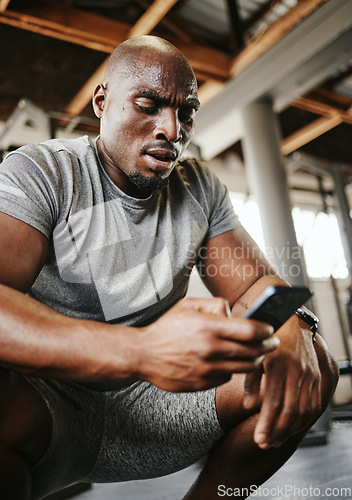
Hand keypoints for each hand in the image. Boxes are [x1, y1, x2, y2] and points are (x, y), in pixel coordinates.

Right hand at [137, 297, 277, 391]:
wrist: (143, 355)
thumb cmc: (166, 328)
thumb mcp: (188, 305)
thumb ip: (215, 305)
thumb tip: (235, 313)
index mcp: (208, 327)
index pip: (251, 331)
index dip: (266, 330)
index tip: (270, 329)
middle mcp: (210, 350)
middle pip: (253, 351)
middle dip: (267, 346)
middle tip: (271, 342)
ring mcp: (207, 370)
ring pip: (244, 367)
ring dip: (254, 359)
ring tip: (255, 352)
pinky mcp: (203, 384)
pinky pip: (227, 377)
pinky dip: (232, 369)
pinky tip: (229, 361)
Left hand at [243, 315, 320, 448]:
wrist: (290, 322)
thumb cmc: (266, 340)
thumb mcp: (253, 356)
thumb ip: (250, 381)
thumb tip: (249, 406)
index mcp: (277, 364)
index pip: (273, 401)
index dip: (266, 423)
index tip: (258, 440)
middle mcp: (295, 370)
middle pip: (289, 410)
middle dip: (277, 431)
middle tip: (266, 444)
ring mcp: (308, 374)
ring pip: (303, 410)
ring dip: (290, 429)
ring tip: (276, 440)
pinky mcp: (316, 376)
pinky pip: (314, 404)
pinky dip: (304, 420)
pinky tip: (292, 428)